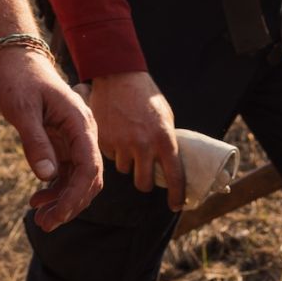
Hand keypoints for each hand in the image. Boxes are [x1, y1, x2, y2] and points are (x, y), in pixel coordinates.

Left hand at [0, 45, 101, 230]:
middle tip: (44, 224)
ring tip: (40, 219)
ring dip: (63, 201)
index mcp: (80, 123)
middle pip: (89, 178)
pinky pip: (67, 172)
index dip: (75, 195)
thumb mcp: (22, 109)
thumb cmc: (20, 80)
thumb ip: (34, 141)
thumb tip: (47, 175)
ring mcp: (75, 139)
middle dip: (70, 204)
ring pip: (78, 179)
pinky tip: (38, 199)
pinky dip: (55, 188)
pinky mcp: (64, 142)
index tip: (56, 215)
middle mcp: (84, 133)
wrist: (18, 61)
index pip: (89, 167)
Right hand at [89, 71, 184, 210]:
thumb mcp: (165, 118)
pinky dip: (113, 150)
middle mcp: (144, 145)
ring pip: (125, 169)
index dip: (176, 195)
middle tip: (144, 171)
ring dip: (127, 161)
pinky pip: (111, 156)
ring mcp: (122, 144)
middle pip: (144, 183)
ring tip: (128, 140)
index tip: (176, 205)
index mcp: (164, 139)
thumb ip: (166, 141)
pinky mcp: (104, 140)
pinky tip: (116, 132)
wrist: (119, 76)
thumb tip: (169, 165)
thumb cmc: (146, 96)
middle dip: (144, 180)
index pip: (174, 176)